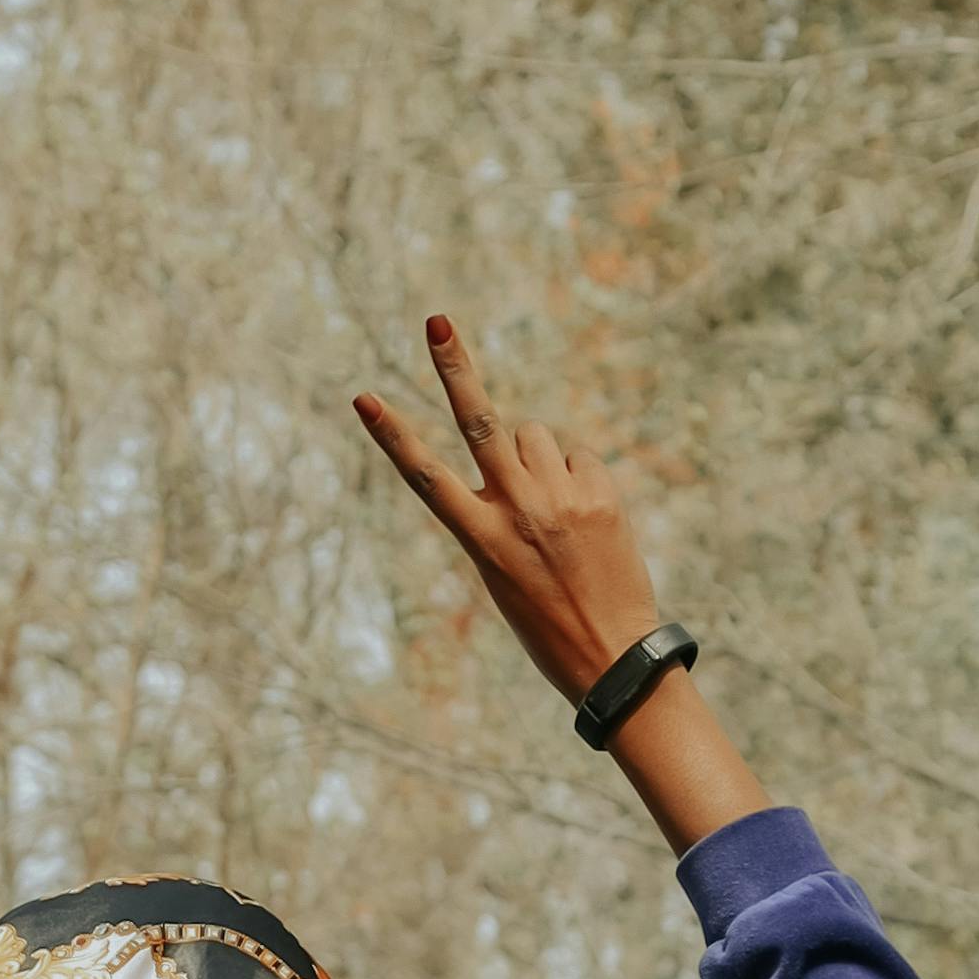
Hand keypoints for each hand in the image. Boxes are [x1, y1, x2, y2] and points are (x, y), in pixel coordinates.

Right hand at [353, 320, 662, 713]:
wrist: (615, 656)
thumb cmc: (549, 621)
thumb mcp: (505, 573)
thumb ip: (503, 509)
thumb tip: (522, 447)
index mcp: (481, 539)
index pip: (426, 478)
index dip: (392, 436)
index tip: (363, 398)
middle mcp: (516, 511)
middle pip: (479, 422)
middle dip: (455, 368)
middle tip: (437, 322)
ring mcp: (559, 499)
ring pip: (535, 435)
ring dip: (537, 456)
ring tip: (553, 508)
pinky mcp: (599, 494)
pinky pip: (577, 456)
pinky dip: (577, 476)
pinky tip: (586, 516)